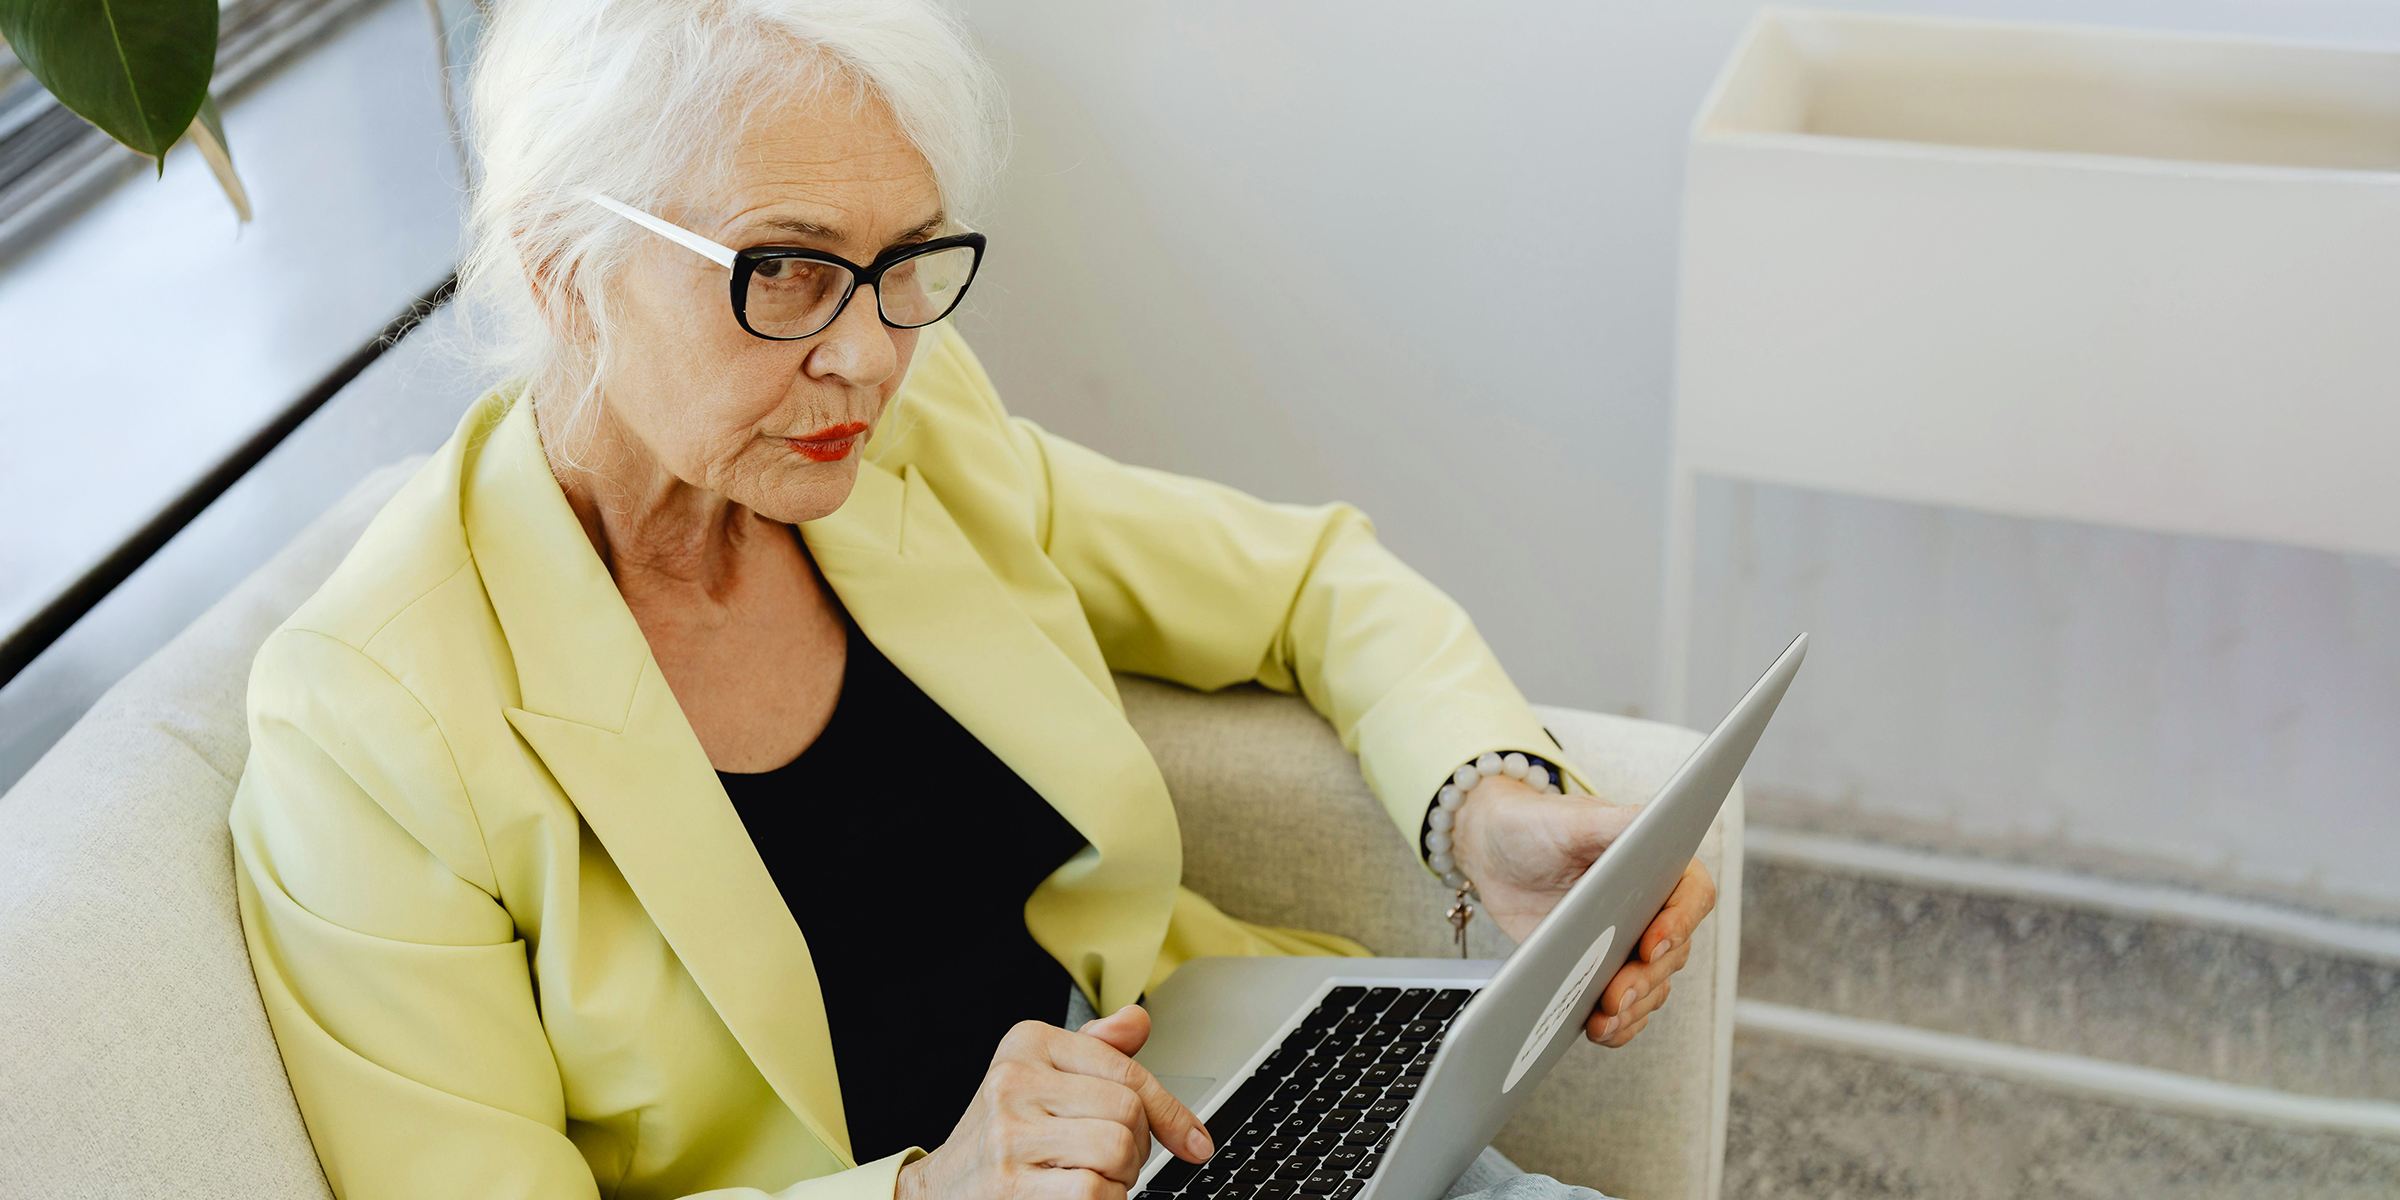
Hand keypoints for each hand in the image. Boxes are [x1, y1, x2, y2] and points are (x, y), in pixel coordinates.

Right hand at [895, 1005, 1213, 1199]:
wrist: (940, 1190)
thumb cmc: (1005, 1135)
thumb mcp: (1041, 1078)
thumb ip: (1094, 1052)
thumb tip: (1137, 1020)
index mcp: (1027, 1043)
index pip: (1127, 1070)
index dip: (1172, 1112)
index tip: (1196, 1142)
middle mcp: (1013, 1080)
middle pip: (1129, 1113)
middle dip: (1137, 1149)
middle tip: (1115, 1164)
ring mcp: (1009, 1135)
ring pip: (1117, 1152)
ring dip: (1120, 1179)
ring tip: (1093, 1180)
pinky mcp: (1010, 1187)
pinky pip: (1094, 1193)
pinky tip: (1076, 1197)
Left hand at [1450, 775, 1717, 1047]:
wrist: (1495, 852)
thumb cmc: (1535, 824)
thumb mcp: (1571, 818)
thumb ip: (1614, 822)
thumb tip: (1658, 820)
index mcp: (1659, 863)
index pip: (1692, 895)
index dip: (1680, 923)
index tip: (1651, 944)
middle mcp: (1653, 907)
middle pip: (1674, 952)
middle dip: (1647, 978)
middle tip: (1617, 995)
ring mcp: (1629, 942)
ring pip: (1653, 986)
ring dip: (1635, 1008)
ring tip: (1603, 1021)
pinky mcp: (1603, 969)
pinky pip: (1627, 1006)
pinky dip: (1619, 1024)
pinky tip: (1599, 1030)